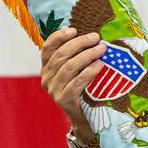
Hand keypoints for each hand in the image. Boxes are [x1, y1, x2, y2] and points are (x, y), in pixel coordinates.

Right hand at [40, 28, 105, 144]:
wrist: (84, 118)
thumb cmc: (82, 89)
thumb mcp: (75, 71)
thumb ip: (75, 56)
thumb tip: (91, 36)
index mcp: (46, 68)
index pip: (47, 48)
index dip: (59, 37)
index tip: (74, 30)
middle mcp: (46, 78)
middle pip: (61, 55)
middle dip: (80, 43)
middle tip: (96, 38)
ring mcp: (53, 89)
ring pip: (69, 67)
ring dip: (87, 55)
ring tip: (101, 49)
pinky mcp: (63, 99)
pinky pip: (77, 81)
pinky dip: (89, 71)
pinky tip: (99, 66)